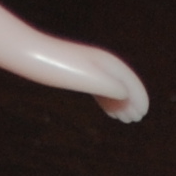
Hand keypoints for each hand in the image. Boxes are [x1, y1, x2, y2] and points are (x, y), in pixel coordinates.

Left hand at [22, 39, 147, 123]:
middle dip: (131, 101)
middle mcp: (100, 63)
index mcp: (106, 63)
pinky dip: (106, 100)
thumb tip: (126, 94)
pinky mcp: (77, 73)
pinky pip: (98, 88)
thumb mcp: (89, 79)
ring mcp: (88, 68)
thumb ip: (110, 86)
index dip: (139, 96)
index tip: (144, 113)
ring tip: (124, 119)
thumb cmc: (59, 68)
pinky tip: (108, 110)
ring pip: (110, 87)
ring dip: (119, 103)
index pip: (129, 81)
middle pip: (122, 83)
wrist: (32, 56)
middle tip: (136, 119)